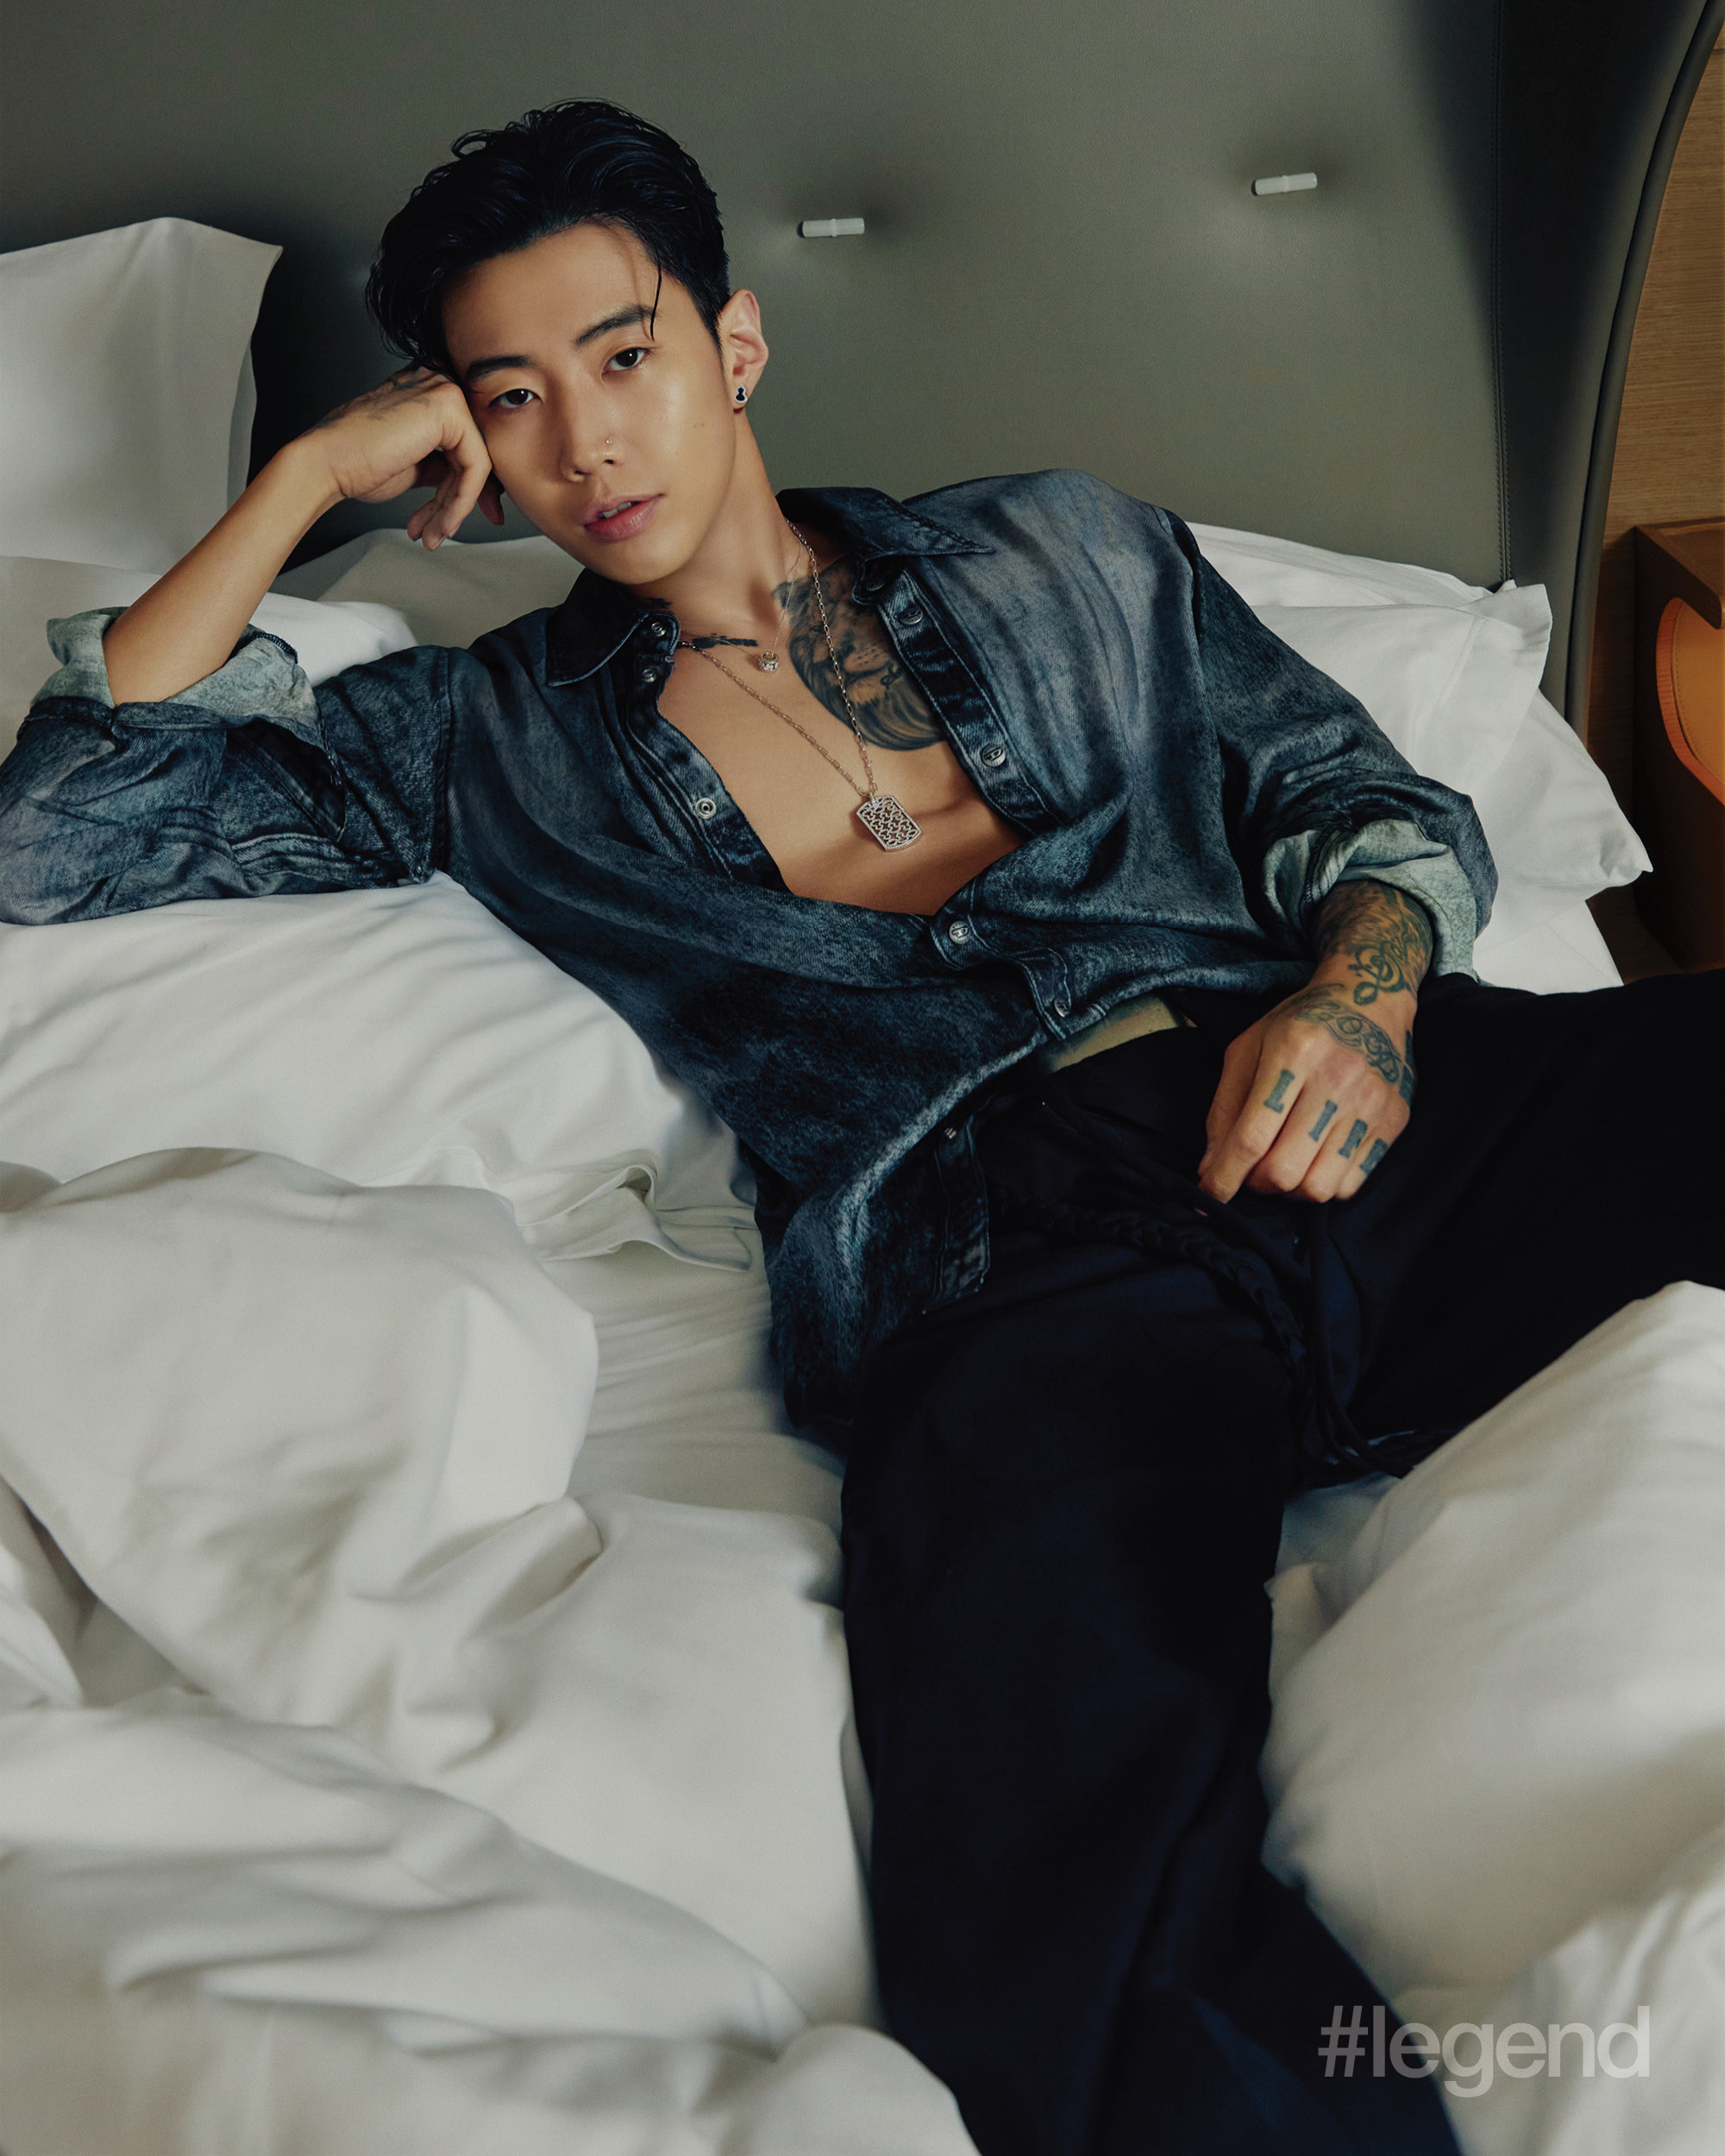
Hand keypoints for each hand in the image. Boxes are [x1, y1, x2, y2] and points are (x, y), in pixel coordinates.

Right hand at [300, 367, 504, 547]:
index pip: (467, 441)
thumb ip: (444, 464)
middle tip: (446, 532)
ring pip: (476, 463)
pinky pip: (475, 466)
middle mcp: (438, 381)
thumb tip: (470, 482)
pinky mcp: (448, 407)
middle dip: (464, 500)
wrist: (326, 464)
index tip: (462, 517)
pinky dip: (460, 502)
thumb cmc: (357, 463)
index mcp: (428, 389)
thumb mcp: (415, 465)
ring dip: (454, 508)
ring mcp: (444, 389)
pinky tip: (441, 523)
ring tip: (432, 534)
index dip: (469, 485)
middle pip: (475, 451)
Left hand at [1198, 877, 1432, 1203]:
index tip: (1209, 1194)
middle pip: (1284, 1171)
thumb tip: (1210, 1170)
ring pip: (1318, 1187)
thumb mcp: (1248, 1049)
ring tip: (1285, 1161)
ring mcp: (1372, 1103)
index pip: (1251, 1137)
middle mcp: (1337, 1079)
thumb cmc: (1299, 1025)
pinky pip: (1350, 1184)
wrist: (1371, 1000)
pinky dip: (1323, 1183)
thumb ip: (1224, 1110)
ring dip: (1290, 1189)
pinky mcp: (1394, 1122)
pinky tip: (1315, 1158)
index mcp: (1293, 1053)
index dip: (1225, 1176)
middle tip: (1252, 1167)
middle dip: (1257, 1183)